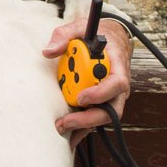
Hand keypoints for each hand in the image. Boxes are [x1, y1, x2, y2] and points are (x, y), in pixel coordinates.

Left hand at [43, 14, 132, 151]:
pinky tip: (68, 138)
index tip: (81, 97)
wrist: (109, 38)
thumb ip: (64, 36)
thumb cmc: (95, 34)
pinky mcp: (103, 102)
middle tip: (66, 121)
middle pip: (112, 109)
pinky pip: (96, 119)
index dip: (100, 93)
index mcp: (116, 64)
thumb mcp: (79, 27)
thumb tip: (48, 51)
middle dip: (89, 118)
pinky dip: (83, 129)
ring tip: (62, 128)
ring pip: (104, 117)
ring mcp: (112, 96)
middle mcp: (118, 85)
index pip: (116, 83)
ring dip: (84, 126)